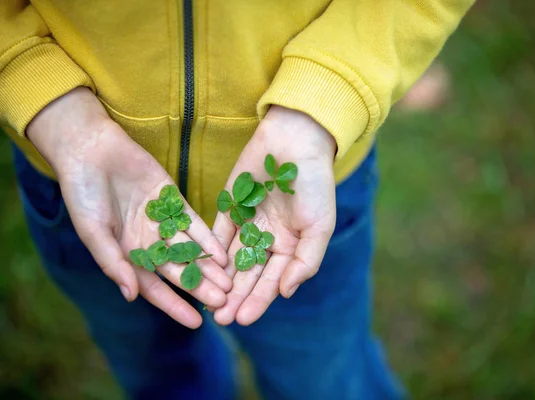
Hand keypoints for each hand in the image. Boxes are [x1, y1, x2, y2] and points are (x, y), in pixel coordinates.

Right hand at [27, 88, 231, 328]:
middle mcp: (148, 242)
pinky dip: (207, 239)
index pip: (155, 288)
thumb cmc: (83, 194)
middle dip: (200, 287)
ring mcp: (163, 222)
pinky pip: (194, 224)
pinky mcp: (174, 201)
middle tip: (223, 303)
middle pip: (179, 271)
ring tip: (230, 283)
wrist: (91, 150)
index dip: (175, 306)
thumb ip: (112, 262)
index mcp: (127, 255)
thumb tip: (131, 296)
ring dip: (209, 267)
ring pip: (191, 250)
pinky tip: (222, 253)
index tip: (196, 323)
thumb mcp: (93, 231)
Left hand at [212, 106, 336, 325]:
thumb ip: (305, 261)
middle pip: (248, 275)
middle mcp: (268, 240)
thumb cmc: (314, 185)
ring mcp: (247, 224)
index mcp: (290, 247)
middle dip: (235, 297)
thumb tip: (286, 293)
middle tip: (219, 318)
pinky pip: (217, 234)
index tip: (242, 319)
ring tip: (206, 301)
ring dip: (219, 281)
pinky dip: (209, 252)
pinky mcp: (230, 208)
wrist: (296, 142)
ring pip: (230, 259)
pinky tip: (198, 268)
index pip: (271, 281)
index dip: (258, 301)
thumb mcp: (320, 226)